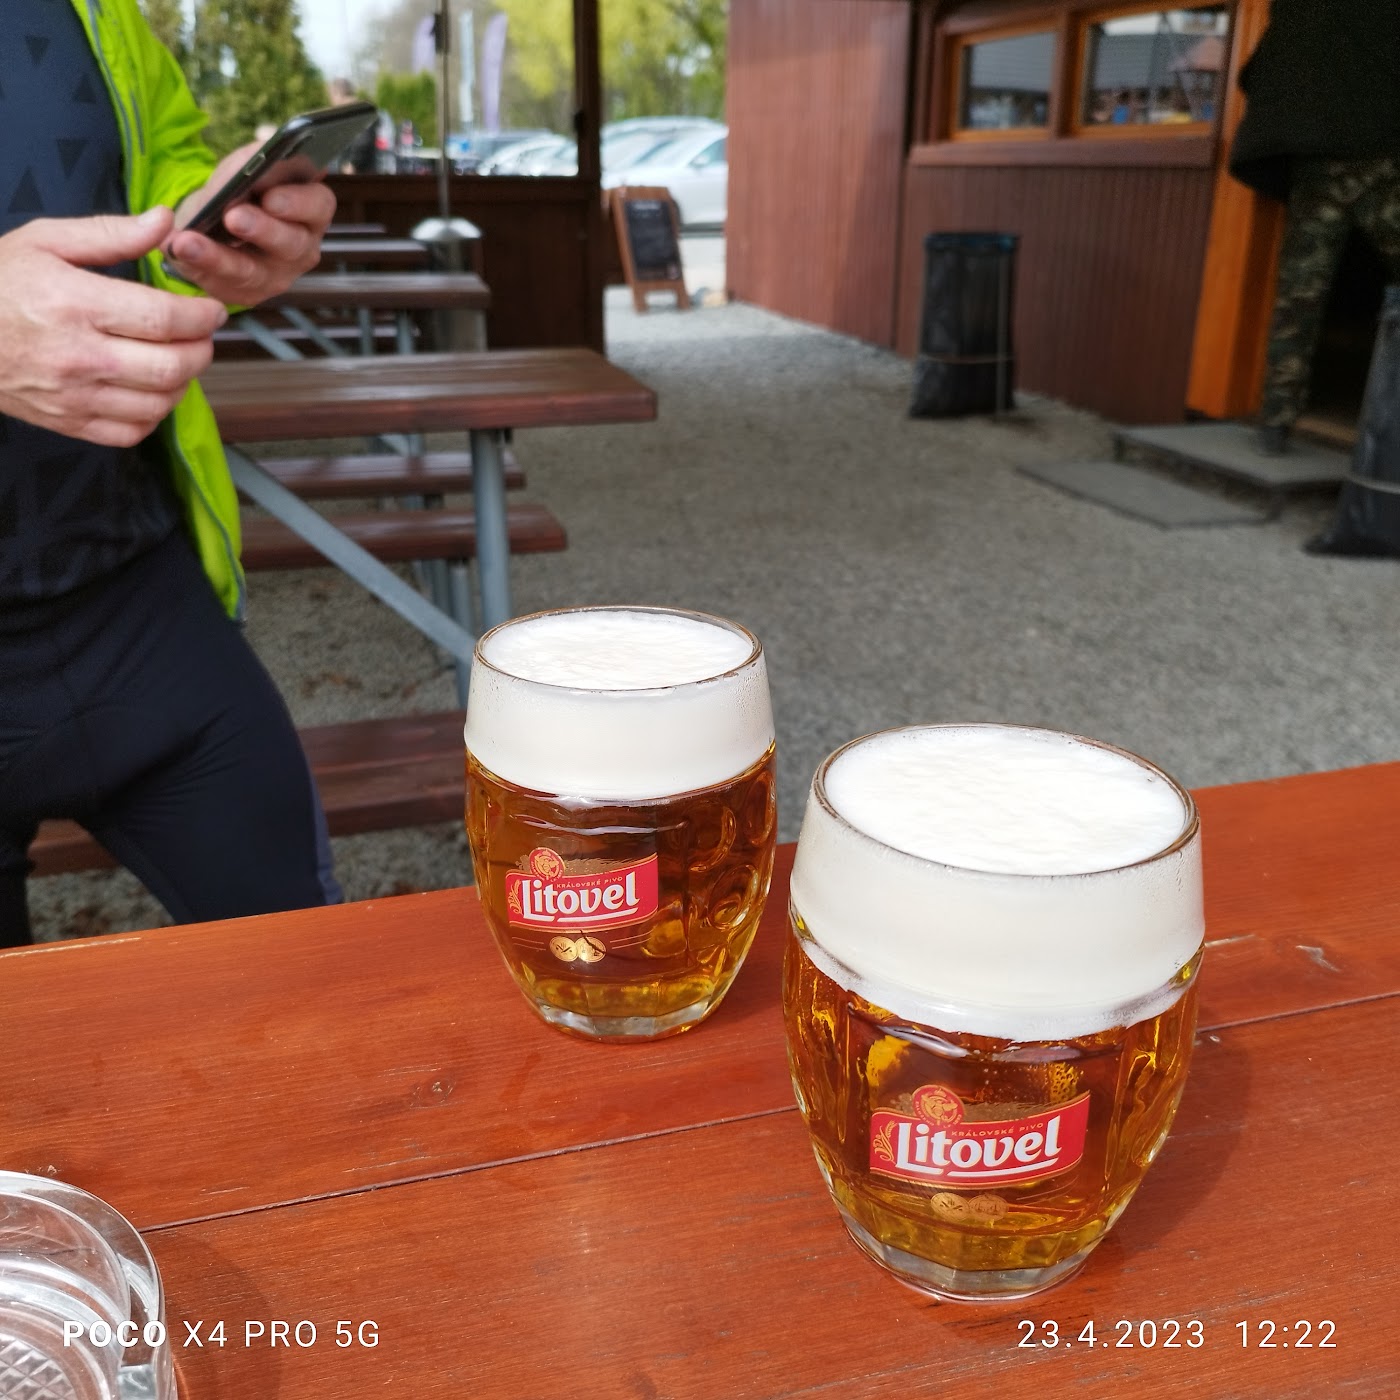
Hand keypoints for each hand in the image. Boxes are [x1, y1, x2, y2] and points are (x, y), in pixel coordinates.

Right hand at [0, 207, 227, 448]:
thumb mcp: (45, 242)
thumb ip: (111, 234)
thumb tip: (167, 222)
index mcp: (74, 303)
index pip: (162, 318)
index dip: (201, 316)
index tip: (211, 310)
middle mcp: (78, 355)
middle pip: (171, 367)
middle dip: (201, 350)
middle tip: (201, 336)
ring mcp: (74, 396)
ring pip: (159, 403)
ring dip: (183, 382)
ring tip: (177, 358)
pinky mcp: (69, 423)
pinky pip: (133, 432)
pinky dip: (154, 414)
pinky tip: (149, 389)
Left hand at [165, 142, 336, 305]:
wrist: (212, 222)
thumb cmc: (238, 192)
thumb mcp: (244, 168)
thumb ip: (254, 162)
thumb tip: (258, 161)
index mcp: (310, 211)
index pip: (319, 205)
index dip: (298, 202)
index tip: (270, 197)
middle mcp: (302, 248)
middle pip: (292, 244)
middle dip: (262, 230)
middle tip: (233, 217)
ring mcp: (278, 276)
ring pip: (253, 272)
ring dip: (218, 257)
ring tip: (187, 242)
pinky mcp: (248, 293)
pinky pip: (223, 285)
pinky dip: (197, 267)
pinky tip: (176, 251)